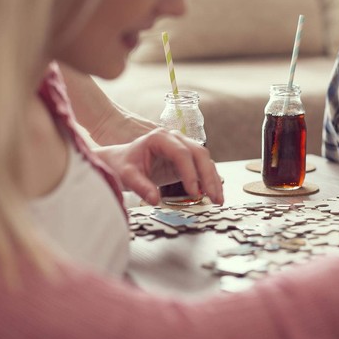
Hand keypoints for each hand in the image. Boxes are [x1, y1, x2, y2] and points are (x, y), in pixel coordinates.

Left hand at [96, 128, 223, 204]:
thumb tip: (155, 200)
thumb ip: (140, 186)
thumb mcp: (127, 175)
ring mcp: (183, 147)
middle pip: (199, 154)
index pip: (181, 153)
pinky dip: (209, 181)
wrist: (121, 161)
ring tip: (218, 200)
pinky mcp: (186, 159)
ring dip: (213, 180)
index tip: (193, 192)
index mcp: (160, 138)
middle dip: (208, 176)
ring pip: (205, 161)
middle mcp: (175, 139)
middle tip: (213, 197)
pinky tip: (214, 195)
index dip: (190, 173)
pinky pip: (203, 168)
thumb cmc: (123, 165)